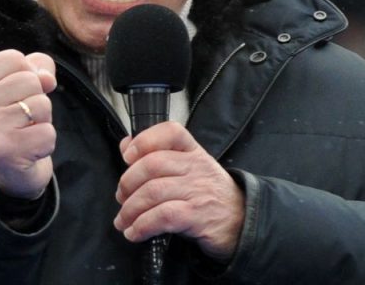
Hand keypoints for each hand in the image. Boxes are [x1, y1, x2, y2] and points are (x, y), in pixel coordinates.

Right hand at [0, 50, 56, 198]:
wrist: (2, 172)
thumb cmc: (10, 122)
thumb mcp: (15, 87)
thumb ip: (35, 68)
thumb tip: (47, 78)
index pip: (14, 58)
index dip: (26, 74)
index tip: (14, 96)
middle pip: (30, 80)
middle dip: (35, 99)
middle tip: (19, 119)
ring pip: (41, 104)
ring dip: (41, 120)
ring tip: (23, 132)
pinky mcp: (6, 150)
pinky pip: (48, 132)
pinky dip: (46, 142)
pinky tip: (28, 149)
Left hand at [113, 121, 243, 260]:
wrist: (242, 223)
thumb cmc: (209, 195)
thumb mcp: (188, 170)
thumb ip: (157, 155)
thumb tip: (126, 145)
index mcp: (193, 151)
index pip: (171, 131)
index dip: (144, 140)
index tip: (127, 156)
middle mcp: (196, 167)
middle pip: (152, 164)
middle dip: (127, 183)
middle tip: (121, 198)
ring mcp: (198, 191)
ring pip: (153, 192)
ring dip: (130, 209)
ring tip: (123, 221)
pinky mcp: (197, 216)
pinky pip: (162, 216)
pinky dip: (142, 226)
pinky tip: (135, 232)